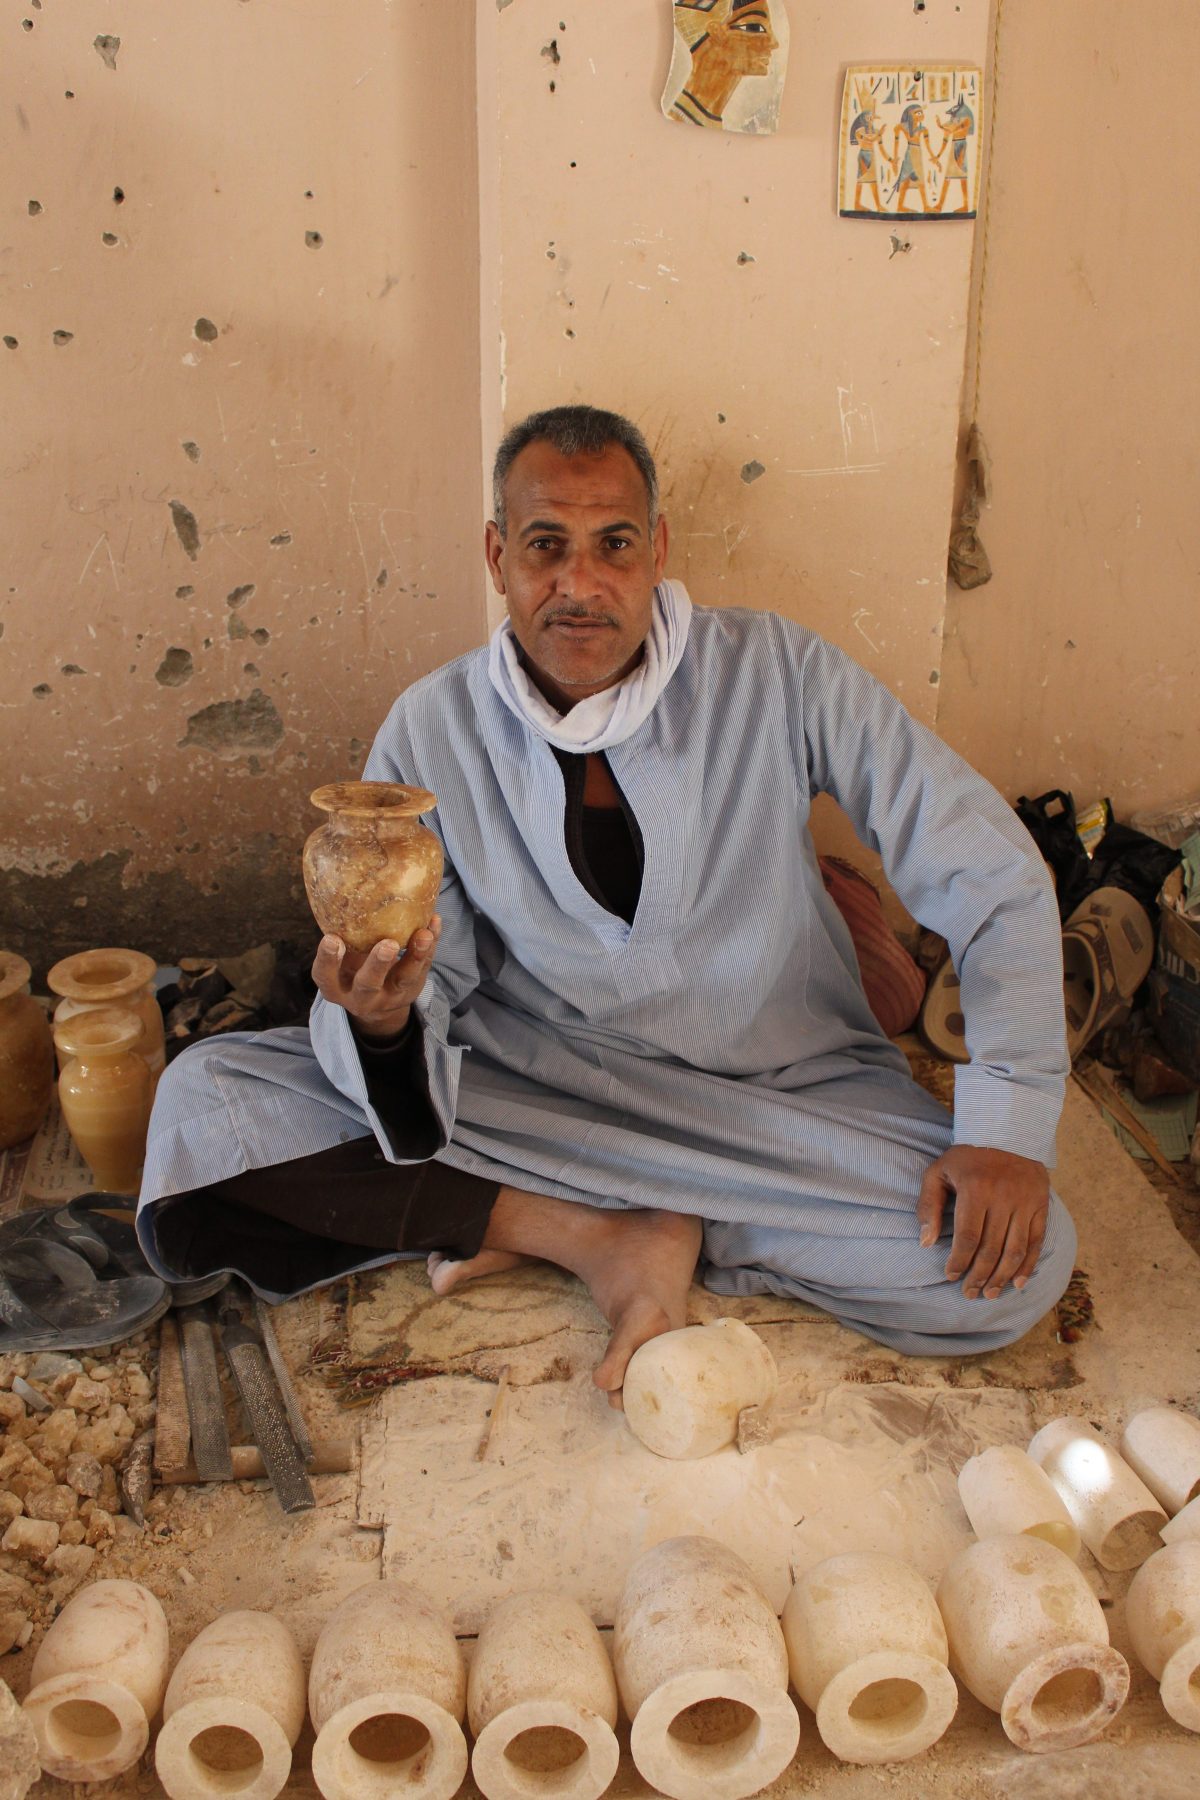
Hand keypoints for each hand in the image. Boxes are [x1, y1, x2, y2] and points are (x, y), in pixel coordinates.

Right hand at [311, 915, 441, 1043]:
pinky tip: (433, 923)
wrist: (377, 1004)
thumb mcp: (339, 961)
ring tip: (424, 935)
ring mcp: (389, 996)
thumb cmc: (351, 970)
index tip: (332, 938)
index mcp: (335, 987)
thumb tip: (338, 888)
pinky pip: (424, 966)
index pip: (325, 976)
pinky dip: (430, 945)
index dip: (328, 959)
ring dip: (415, 956)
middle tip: (389, 944)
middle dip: (378, 964)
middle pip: (368, 984)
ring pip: (403, 978)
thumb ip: (340, 936)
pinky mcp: (412, 988)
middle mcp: (362, 997)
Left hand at [916, 1145, 1049, 1299]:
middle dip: (979, 1276)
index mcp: (975, 1188)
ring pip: (1014, 1250)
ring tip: (990, 1294)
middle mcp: (1003, 1197)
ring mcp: (1025, 1202)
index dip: (959, 1261)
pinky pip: (1035, 1242)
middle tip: (969, 1294)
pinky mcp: (1041, 1205)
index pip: (968, 1236)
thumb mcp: (938, 1171)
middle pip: (991, 1248)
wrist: (1008, 1132)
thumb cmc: (967, 1157)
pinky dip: (1027, 1265)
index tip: (951, 1276)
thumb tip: (925, 1242)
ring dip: (1002, 1277)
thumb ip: (928, 1205)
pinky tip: (1016, 1282)